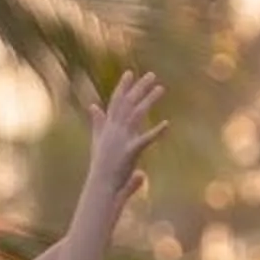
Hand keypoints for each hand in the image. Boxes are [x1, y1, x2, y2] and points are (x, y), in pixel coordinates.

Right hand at [79, 70, 166, 213]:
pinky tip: (167, 124)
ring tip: (161, 88)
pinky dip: (156, 132)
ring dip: (148, 100)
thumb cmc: (102, 167)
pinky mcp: (130, 152)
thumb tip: (92, 106)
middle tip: (151, 74)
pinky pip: (145, 139)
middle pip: (127, 103)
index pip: (116, 102)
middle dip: (138, 88)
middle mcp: (114, 130)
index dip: (123, 87)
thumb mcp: (98, 141)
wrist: (100, 186)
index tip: (130, 73)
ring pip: (136, 115)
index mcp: (109, 128)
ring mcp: (121, 140)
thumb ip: (97, 122)